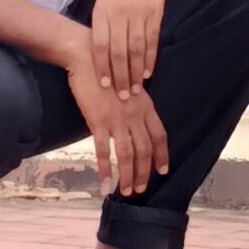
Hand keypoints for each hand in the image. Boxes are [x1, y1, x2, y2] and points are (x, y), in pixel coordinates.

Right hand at [65, 43, 167, 196]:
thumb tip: (137, 120)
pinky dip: (105, 170)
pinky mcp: (98, 120)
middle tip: (141, 189)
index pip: (159, 135)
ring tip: (125, 192)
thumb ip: (135, 103)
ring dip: (127, 176)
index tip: (163, 171)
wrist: (86, 55)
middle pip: (144, 149)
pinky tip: (104, 183)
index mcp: (144, 104)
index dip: (162, 155)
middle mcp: (134, 114)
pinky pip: (104, 151)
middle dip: (144, 173)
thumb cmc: (106, 68)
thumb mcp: (128, 84)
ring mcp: (117, 118)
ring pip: (127, 155)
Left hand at [89, 0, 171, 95]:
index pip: (100, 45)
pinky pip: (152, 40)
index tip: (103, 86)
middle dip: (120, 76)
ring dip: (136, 72)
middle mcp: (119, 13)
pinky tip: (148, 72)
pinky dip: (150, 58)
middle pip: (119, 51)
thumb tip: (100, 53)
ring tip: (135, 89)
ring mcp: (138, 13)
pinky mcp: (155, 12)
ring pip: (136, 49)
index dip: (102, 67)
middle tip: (122, 96)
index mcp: (102, 11)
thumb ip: (103, 24)